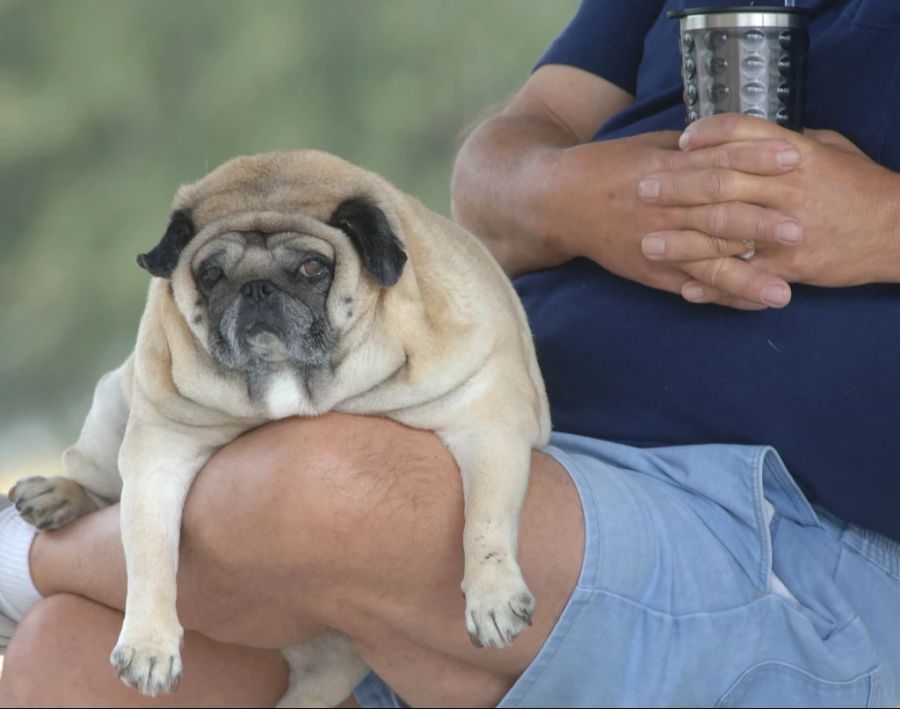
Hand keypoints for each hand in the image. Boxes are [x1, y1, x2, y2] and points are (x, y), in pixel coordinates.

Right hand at [537, 129, 802, 307]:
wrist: (559, 202)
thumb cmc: (608, 167)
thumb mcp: (649, 146)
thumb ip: (693, 148)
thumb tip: (738, 139)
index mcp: (664, 170)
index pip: (717, 164)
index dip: (756, 160)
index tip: (794, 158)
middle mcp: (663, 210)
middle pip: (716, 216)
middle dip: (759, 225)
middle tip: (801, 230)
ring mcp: (656, 244)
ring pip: (706, 263)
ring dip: (746, 277)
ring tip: (784, 291)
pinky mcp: (649, 271)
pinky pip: (690, 287)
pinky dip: (721, 298)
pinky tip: (752, 305)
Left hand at [638, 114, 899, 306]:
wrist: (896, 231)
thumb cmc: (859, 187)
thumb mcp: (827, 150)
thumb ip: (783, 144)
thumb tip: (745, 138)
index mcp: (795, 153)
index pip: (740, 133)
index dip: (706, 135)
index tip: (678, 144)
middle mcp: (787, 187)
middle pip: (720, 180)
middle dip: (676, 186)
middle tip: (642, 190)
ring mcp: (786, 229)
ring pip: (723, 232)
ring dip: (681, 240)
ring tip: (648, 243)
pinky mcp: (790, 267)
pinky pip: (742, 276)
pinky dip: (711, 284)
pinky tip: (683, 287)